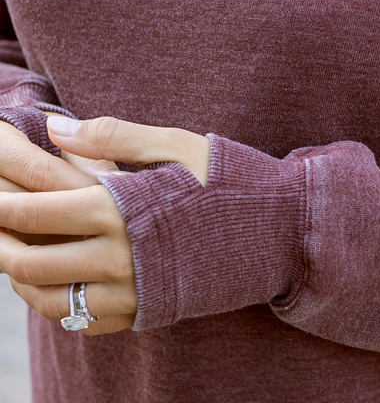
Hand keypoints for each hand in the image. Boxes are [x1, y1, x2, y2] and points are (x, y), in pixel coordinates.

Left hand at [0, 117, 209, 334]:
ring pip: (53, 301)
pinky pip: (84, 321)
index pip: (41, 211)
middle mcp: (122, 258)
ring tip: (10, 255)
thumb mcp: (176, 145)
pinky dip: (55, 305)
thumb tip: (58, 127)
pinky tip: (52, 283)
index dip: (4, 204)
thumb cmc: (230, 180)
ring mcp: (134, 293)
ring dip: (21, 280)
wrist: (283, 233)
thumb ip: (113, 136)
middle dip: (0, 245)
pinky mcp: (147, 313)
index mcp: (124, 210)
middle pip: (35, 262)